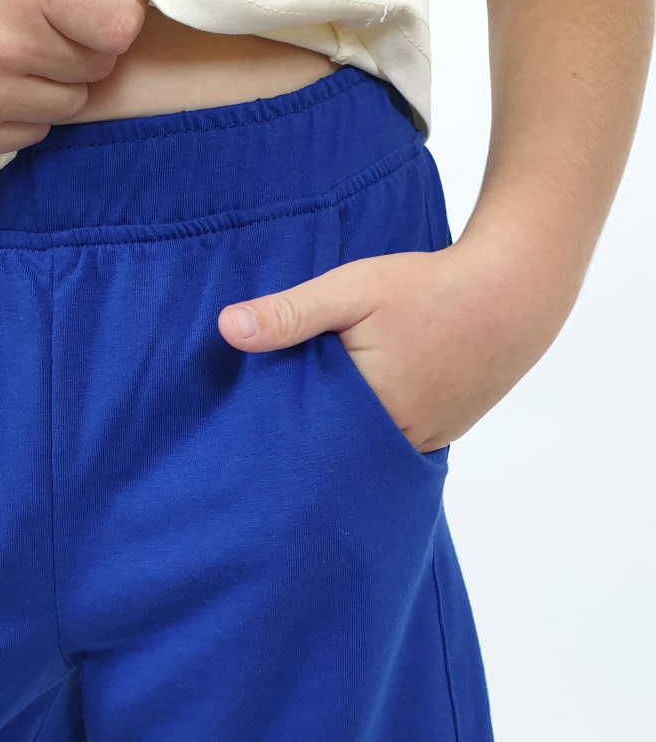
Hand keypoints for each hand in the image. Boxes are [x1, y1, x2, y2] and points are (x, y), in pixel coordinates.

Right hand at [0, 0, 159, 154]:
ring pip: (71, 106)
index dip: (113, 14)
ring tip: (15, 50)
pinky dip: (24, 111)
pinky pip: (35, 134)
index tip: (87, 3)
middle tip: (40, 21)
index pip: (119, 26)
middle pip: (97, 68)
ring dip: (56, 81)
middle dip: (81, 45)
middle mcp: (3, 44)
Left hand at [217, 241, 565, 452]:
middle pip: (329, 453)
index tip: (241, 423)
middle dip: (300, 442)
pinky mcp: (436, 437)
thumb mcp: (352, 289)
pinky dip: (367, 436)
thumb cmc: (430, 287)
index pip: (299, 436)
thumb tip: (226, 329)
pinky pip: (388, 447)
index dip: (271, 429)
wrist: (515, 292)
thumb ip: (290, 313)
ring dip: (335, 441)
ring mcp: (420, 443)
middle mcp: (395, 441)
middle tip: (260, 432)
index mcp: (366, 412)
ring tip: (300, 427)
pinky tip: (349, 418)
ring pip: (359, 454)